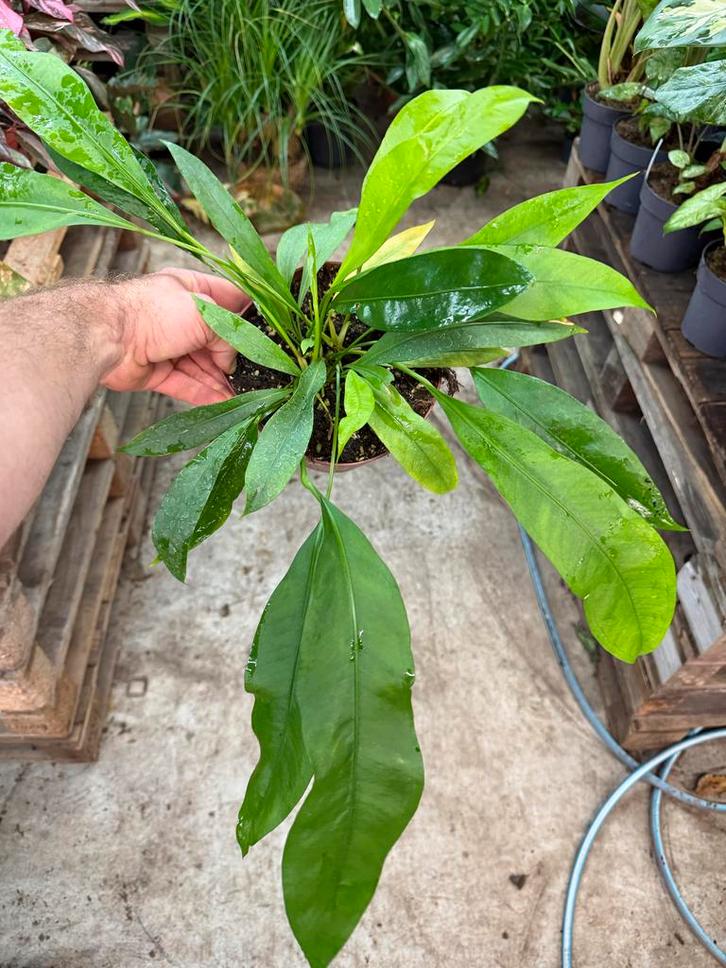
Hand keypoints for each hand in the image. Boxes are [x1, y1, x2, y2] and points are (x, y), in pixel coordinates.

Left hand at [101, 267, 249, 405]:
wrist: (107, 336)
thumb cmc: (153, 312)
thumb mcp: (204, 313)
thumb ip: (227, 336)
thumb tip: (231, 362)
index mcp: (190, 289)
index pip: (229, 299)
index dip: (250, 315)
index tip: (272, 331)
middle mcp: (180, 317)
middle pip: (217, 339)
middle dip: (236, 357)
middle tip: (260, 372)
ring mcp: (169, 346)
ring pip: (203, 366)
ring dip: (223, 380)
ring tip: (247, 394)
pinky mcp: (157, 372)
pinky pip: (187, 385)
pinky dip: (206, 394)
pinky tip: (226, 402)